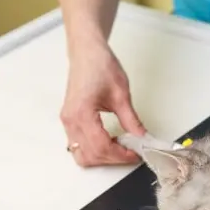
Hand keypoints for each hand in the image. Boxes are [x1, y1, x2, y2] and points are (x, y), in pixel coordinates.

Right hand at [60, 43, 145, 166]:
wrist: (86, 51)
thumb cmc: (99, 65)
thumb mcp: (121, 94)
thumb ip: (131, 120)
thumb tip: (141, 137)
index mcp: (82, 113)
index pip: (101, 147)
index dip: (120, 155)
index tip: (135, 154)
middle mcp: (71, 120)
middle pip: (90, 155)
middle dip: (113, 158)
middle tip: (131, 152)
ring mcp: (68, 121)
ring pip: (82, 154)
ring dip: (102, 157)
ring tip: (120, 148)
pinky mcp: (70, 120)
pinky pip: (78, 145)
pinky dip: (94, 150)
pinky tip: (109, 142)